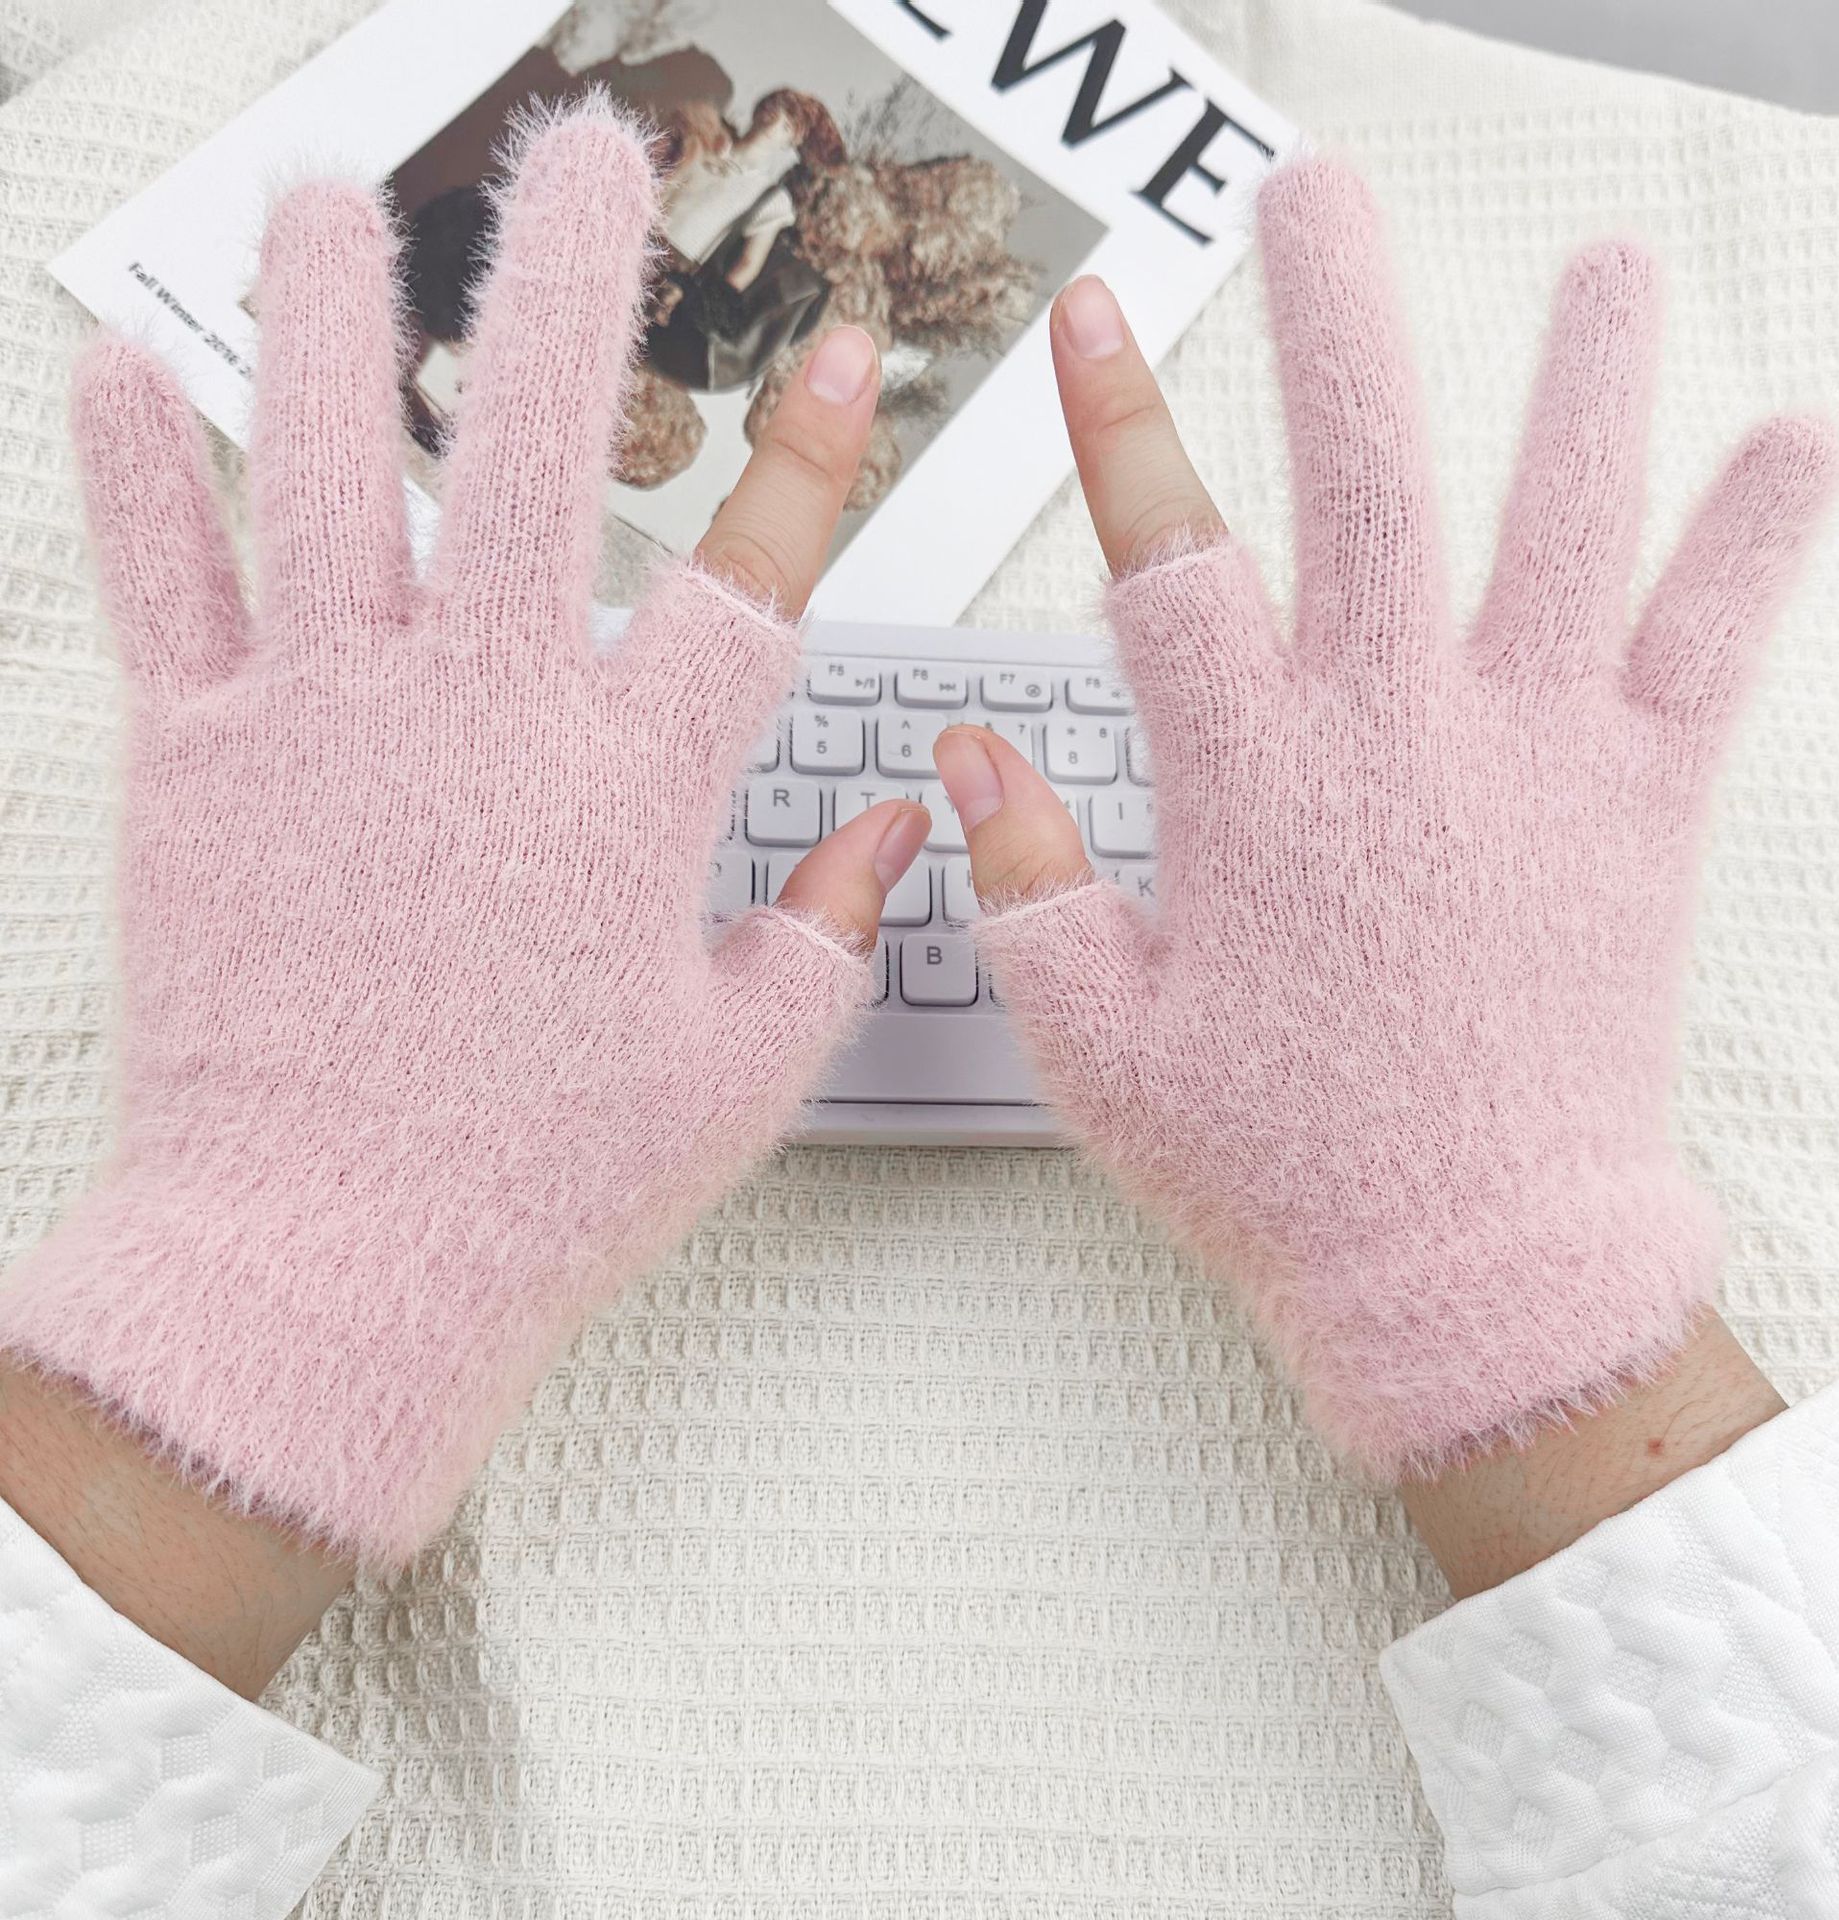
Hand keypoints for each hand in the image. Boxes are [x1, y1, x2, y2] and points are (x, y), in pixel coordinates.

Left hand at [0, 103, 926, 1684]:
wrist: (329, 1275)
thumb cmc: (543, 1184)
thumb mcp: (743, 1063)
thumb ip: (835, 922)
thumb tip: (907, 831)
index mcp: (629, 796)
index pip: (749, 579)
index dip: (809, 454)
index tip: (841, 345)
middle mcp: (481, 726)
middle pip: (533, 451)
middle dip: (571, 284)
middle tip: (590, 160)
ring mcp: (328, 729)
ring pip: (328, 470)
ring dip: (334, 315)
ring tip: (338, 197)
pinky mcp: (199, 768)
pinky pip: (162, 584)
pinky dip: (142, 468)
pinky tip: (131, 363)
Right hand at [936, 159, 1838, 1487]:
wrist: (1470, 1273)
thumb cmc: (1279, 1167)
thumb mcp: (1094, 1042)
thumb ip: (1023, 884)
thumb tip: (967, 759)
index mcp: (1249, 789)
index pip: (1162, 559)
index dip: (1117, 426)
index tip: (1093, 318)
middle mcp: (1394, 740)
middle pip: (1366, 481)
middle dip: (1334, 324)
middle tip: (1319, 203)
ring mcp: (1529, 763)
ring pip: (1564, 527)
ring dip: (1583, 386)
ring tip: (1598, 271)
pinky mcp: (1640, 813)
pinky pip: (1708, 648)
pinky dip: (1754, 540)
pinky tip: (1801, 439)